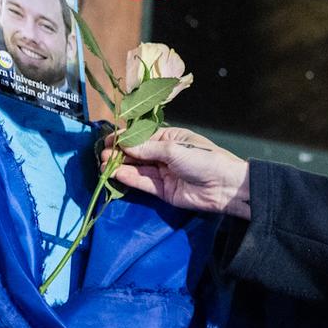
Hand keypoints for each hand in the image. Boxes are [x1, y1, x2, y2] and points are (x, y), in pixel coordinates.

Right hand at [103, 126, 252, 218]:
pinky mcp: (163, 190)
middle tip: (102, 155)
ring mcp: (163, 173)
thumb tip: (123, 144)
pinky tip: (115, 174)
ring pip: (137, 168)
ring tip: (103, 165)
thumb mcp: (174, 149)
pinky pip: (142, 183)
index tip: (107, 140)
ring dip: (119, 166)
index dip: (124, 138)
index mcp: (169, 138)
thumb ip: (147, 148)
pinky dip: (129, 178)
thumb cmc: (204, 159)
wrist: (225, 186)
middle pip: (136, 153)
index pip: (141, 136)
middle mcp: (164, 154)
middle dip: (118, 153)